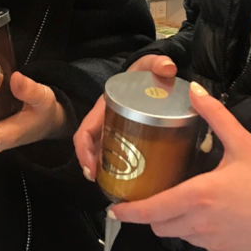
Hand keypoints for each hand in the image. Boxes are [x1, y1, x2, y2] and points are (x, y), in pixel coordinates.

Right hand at [73, 54, 177, 181]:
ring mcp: (116, 127)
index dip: (84, 152)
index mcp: (104, 106)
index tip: (91, 169)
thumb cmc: (144, 71)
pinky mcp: (128, 134)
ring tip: (114, 187)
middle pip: (93, 148)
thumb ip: (157, 63)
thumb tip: (167, 67)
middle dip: (94, 167)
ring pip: (104, 153)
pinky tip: (131, 181)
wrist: (152, 72)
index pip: (85, 132)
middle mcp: (106, 119)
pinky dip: (120, 168)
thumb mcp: (148, 65)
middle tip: (102, 184)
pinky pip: (118, 153)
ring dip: (105, 171)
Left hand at [110, 82, 250, 250]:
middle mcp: (201, 225)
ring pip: (182, 236)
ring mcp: (216, 244)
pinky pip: (205, 245)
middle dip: (153, 214)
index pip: (152, 210)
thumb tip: (195, 90)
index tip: (114, 208)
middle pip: (162, 226)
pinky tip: (217, 214)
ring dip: (178, 222)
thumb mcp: (245, 143)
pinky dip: (201, 232)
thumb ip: (215, 116)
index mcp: (199, 196)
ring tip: (188, 200)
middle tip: (156, 194)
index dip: (129, 211)